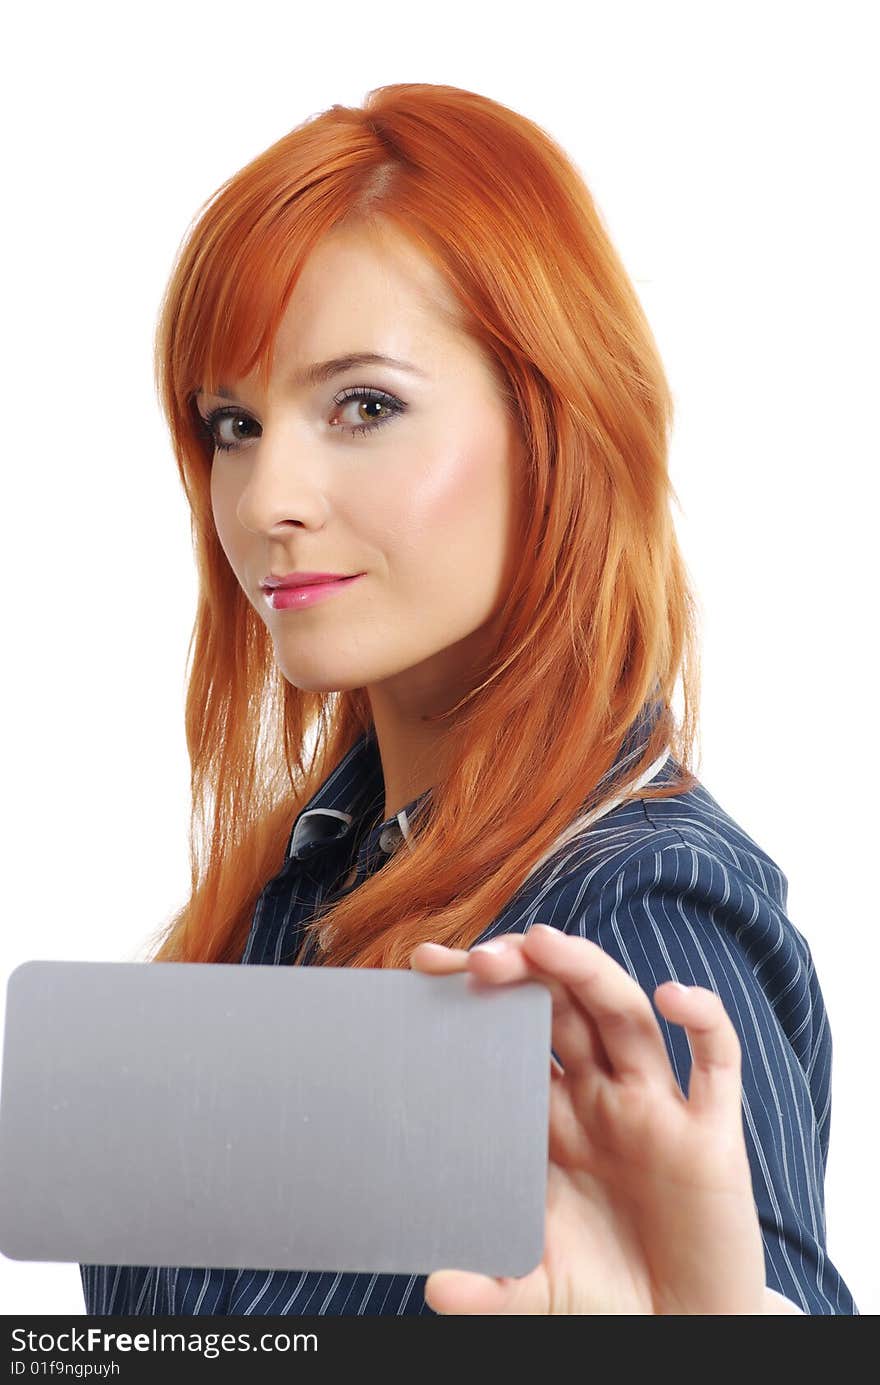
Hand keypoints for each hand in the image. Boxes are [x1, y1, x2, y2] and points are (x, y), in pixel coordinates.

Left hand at [409, 924, 766, 1314]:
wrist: (681, 1333)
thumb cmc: (604, 1293)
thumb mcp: (536, 1289)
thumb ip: (491, 1287)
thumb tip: (436, 1289)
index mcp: (552, 1118)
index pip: (510, 1032)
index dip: (476, 994)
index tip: (425, 966)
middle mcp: (602, 1096)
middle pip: (563, 1006)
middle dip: (525, 972)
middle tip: (481, 960)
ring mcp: (656, 1107)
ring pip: (624, 1014)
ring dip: (588, 972)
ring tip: (546, 943)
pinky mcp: (712, 1134)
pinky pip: (715, 1061)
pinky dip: (702, 1019)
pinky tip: (673, 997)